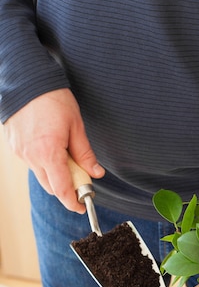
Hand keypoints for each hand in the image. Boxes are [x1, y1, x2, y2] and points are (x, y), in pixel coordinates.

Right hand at [3, 88, 104, 212]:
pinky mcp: (14, 146)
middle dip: (67, 188)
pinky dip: (44, 163)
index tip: (81, 207)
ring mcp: (20, 152)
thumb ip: (85, 153)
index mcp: (48, 153)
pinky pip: (32, 163)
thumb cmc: (52, 98)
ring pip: (41, 175)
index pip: (62, 189)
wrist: (26, 79)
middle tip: (81, 180)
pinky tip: (52, 148)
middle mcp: (31, 156)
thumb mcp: (76, 126)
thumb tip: (96, 173)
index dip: (73, 202)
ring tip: (67, 157)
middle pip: (51, 186)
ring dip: (55, 175)